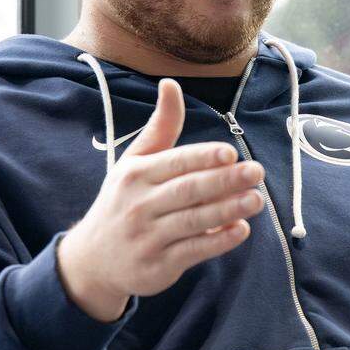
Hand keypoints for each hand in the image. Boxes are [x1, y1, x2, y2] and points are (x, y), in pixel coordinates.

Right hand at [57, 79, 263, 321]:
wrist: (93, 260)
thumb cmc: (122, 201)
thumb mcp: (134, 162)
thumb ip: (160, 127)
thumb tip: (170, 84)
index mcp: (135, 175)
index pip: (174, 163)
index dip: (202, 157)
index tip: (230, 152)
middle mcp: (139, 205)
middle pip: (187, 190)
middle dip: (224, 181)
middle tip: (256, 172)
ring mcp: (147, 237)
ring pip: (193, 221)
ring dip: (227, 210)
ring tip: (256, 200)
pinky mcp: (157, 266)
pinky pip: (193, 252)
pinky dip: (218, 241)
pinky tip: (241, 230)